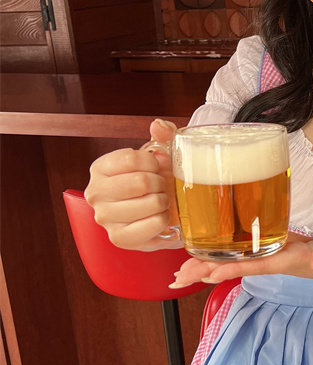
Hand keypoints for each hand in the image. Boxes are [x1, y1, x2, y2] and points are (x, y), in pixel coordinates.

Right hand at [85, 119, 179, 249]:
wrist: (161, 213)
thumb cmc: (157, 182)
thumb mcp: (161, 154)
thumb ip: (164, 135)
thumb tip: (158, 125)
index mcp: (101, 168)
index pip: (130, 158)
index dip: (154, 162)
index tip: (157, 168)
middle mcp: (95, 193)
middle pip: (140, 182)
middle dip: (161, 183)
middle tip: (162, 187)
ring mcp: (105, 218)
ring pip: (149, 203)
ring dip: (164, 201)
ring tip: (161, 202)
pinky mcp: (119, 238)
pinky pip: (153, 224)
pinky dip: (164, 219)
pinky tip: (159, 217)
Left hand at [170, 231, 312, 289]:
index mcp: (288, 259)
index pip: (255, 265)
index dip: (232, 268)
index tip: (208, 272)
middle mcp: (273, 261)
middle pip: (236, 268)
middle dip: (207, 272)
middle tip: (178, 277)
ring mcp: (269, 258)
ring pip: (234, 264)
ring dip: (207, 268)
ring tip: (180, 274)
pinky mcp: (269, 251)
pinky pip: (240, 256)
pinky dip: (220, 258)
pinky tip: (204, 260)